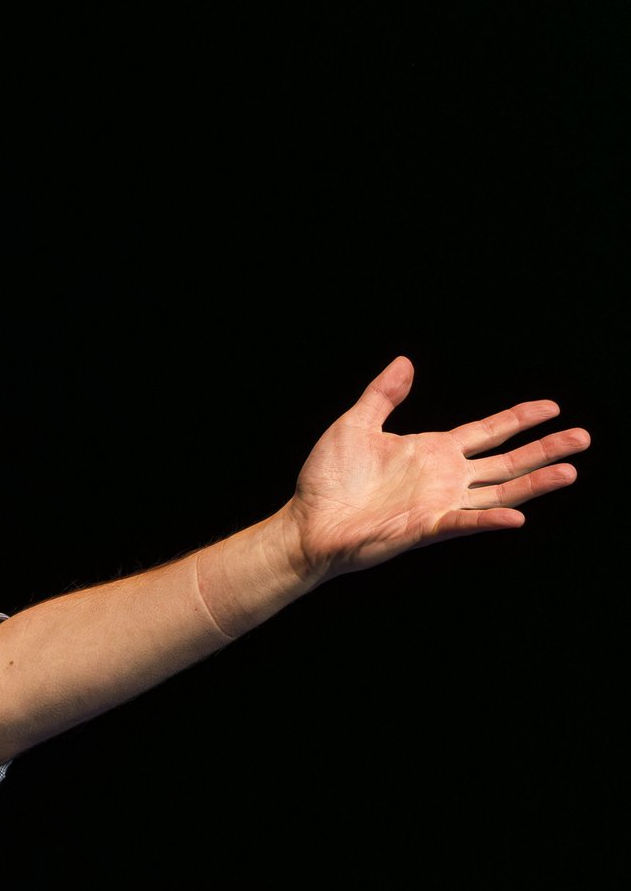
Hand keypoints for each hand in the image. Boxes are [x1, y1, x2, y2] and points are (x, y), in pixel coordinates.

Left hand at [284, 356, 588, 580]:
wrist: (306, 524)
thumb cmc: (326, 481)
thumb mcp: (354, 426)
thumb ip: (383, 396)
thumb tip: (405, 362)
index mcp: (433, 451)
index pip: (488, 432)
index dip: (520, 419)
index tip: (553, 408)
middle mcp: (445, 478)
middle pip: (507, 461)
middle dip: (546, 449)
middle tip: (584, 437)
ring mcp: (439, 504)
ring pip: (499, 492)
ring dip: (535, 483)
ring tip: (571, 471)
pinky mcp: (425, 528)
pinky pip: (464, 523)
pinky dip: (490, 520)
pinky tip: (517, 516)